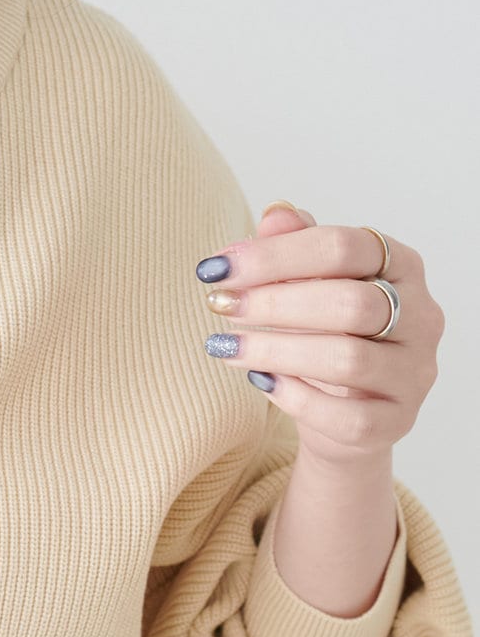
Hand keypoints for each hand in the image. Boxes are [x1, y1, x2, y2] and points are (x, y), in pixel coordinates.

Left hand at [193, 200, 444, 466]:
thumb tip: (276, 214)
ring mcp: (414, 372)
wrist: (343, 410)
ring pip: (347, 359)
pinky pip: (346, 415)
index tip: (216, 268)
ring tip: (226, 346)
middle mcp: (421, 316)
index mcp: (401, 266)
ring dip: (275, 351)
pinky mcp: (396, 422)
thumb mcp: (306, 283)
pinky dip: (296, 398)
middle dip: (274, 303)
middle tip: (220, 305)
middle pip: (350, 302)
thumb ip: (294, 247)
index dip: (275, 255)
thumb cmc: (323, 333)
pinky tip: (260, 382)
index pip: (344, 246)